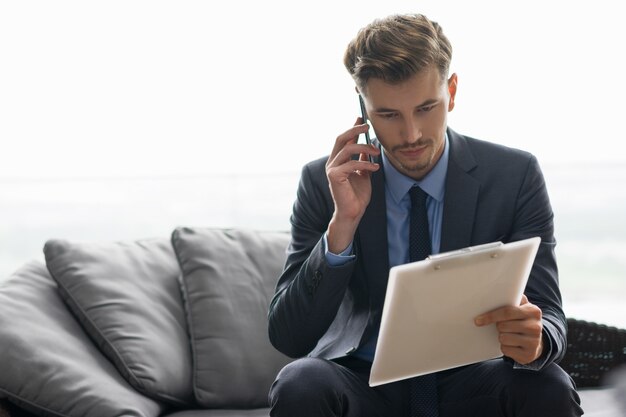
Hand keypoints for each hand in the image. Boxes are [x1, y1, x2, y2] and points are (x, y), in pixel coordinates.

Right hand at [325, 118, 379, 252]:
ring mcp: (332, 168)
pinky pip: (351, 164)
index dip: (352, 127)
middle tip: (368, 125)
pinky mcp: (334, 176)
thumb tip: (368, 147)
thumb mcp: (364, 173)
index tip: (361, 117)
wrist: (353, 212)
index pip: (344, 139)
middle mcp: (332, 162)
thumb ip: (363, 160)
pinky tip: (374, 168)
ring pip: (347, 149)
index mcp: (338, 160)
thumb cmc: (357, 195)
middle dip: (355, 129)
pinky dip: (364, 164)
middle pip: (341, 139)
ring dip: (364, 148)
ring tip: (377, 152)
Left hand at [474, 294, 543, 364]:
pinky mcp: (529, 354)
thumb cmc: (522, 320)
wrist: (536, 341)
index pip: (507, 312)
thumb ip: (513, 297)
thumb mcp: (521, 307)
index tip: (478, 320)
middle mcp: (536, 326)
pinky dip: (505, 347)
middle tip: (501, 326)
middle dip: (498, 326)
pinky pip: (506, 350)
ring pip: (503, 338)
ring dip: (501, 337)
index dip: (491, 316)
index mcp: (533, 311)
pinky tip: (511, 344)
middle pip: (503, 326)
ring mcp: (534, 342)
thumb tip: (495, 291)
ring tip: (508, 334)